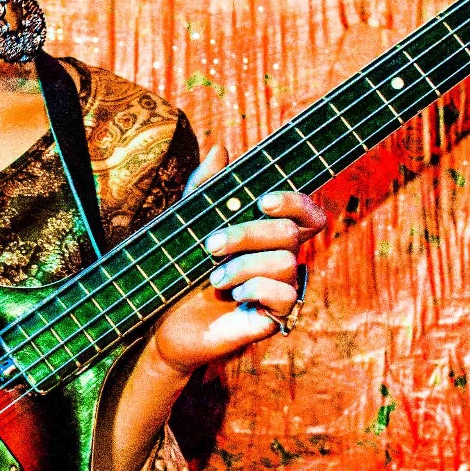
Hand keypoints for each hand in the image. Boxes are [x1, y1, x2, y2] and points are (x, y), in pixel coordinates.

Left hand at [150, 142, 326, 377]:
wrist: (164, 321)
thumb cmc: (181, 270)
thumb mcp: (187, 225)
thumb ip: (205, 189)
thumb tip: (221, 148)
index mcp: (267, 234)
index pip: (305, 213)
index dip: (294, 201)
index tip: (261, 201)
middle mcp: (281, 258)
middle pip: (288, 233)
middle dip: (245, 234)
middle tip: (210, 245)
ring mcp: (282, 288)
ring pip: (285, 262)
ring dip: (241, 266)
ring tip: (213, 279)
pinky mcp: (276, 316)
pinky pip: (284, 295)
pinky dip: (253, 289)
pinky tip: (232, 296)